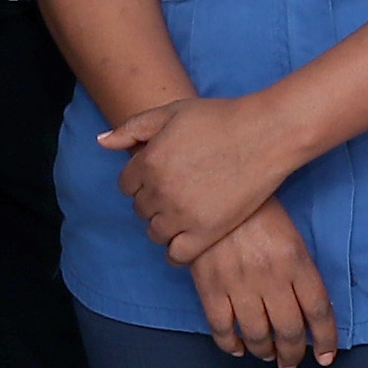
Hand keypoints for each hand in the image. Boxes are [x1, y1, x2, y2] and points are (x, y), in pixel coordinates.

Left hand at [101, 89, 300, 267]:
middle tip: (177, 191)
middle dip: (153, 201)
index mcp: (148, 161)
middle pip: (140, 209)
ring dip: (164, 225)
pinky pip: (176, 255)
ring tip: (184, 213)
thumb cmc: (220, 118)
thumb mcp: (172, 112)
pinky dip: (176, 249)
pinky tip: (187, 237)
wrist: (265, 135)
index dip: (141, 180)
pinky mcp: (206, 232)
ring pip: (155, 233)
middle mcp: (160, 190)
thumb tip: (102, 142)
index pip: (126, 185)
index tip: (161, 176)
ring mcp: (182, 214)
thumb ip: (133, 128)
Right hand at [187, 204, 338, 367]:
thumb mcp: (289, 234)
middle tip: (292, 362)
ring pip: (258, 336)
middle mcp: (271, 278)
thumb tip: (307, 309)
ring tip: (268, 355)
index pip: (319, 311)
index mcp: (296, 261)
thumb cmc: (254, 208)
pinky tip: (238, 348)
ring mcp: (239, 285)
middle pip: (290, 331)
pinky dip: (231, 345)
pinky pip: (222, 328)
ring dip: (265, 352)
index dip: (326, 339)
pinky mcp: (209, 287)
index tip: (327, 356)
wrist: (210, 188)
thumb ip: (299, 270)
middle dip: (294, 354)